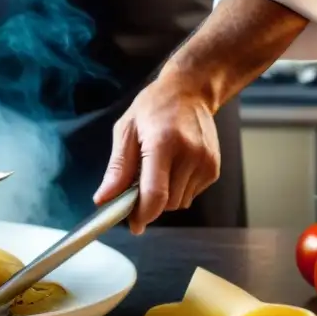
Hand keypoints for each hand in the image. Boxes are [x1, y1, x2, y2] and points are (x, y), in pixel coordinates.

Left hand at [92, 75, 220, 233]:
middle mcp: (189, 155)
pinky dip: (177, 189)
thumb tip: (103, 199)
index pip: (155, 194)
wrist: (190, 91)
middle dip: (148, 203)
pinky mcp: (213, 169)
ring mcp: (205, 163)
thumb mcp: (126, 131)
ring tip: (155, 169)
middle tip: (135, 186)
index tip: (132, 224)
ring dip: (163, 196)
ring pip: (179, 203)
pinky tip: (172, 167)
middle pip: (167, 203)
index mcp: (164, 144)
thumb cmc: (153, 108)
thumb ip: (117, 169)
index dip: (142, 214)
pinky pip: (190, 195)